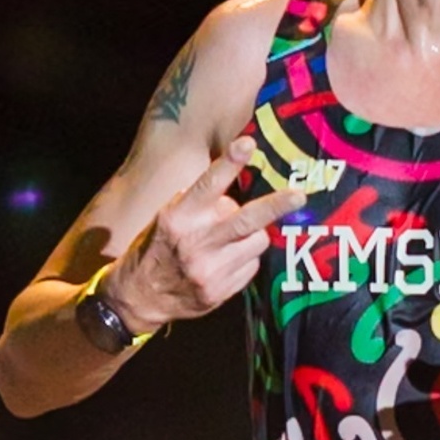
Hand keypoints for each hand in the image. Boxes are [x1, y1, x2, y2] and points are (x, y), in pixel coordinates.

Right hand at [113, 139, 301, 326]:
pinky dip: (246, 258)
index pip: (208, 184)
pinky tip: (227, 261)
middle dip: (277, 205)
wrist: (139, 297)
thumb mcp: (168, 217)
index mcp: (179, 217)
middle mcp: (196, 242)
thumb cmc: (158, 247)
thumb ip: (200, 203)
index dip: (229, 162)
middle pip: (246, 219)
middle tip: (299, 195)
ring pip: (256, 241)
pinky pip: (252, 266)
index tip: (248, 143)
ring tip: (233, 239)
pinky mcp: (221, 291)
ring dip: (254, 235)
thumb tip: (238, 188)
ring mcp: (210, 270)